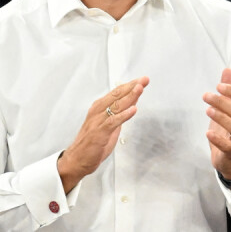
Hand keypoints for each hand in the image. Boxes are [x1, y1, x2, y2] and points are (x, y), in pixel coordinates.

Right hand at [58, 77, 148, 192]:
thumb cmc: (92, 143)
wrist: (75, 161)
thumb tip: (133, 100)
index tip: (143, 80)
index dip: (131, 85)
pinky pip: (112, 122)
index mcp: (100, 108)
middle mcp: (98, 111)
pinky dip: (123, 115)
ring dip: (129, 96)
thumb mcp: (110, 125)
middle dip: (132, 86)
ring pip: (115, 106)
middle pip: (117, 95)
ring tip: (140, 89)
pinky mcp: (98, 133)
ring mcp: (97, 122)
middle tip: (144, 79)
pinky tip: (133, 110)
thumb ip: (120, 112)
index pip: (117, 92)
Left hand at [203, 69, 230, 184]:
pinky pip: (228, 146)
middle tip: (206, 96)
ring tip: (208, 110)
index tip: (218, 85)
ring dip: (221, 117)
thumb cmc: (228, 131)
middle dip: (221, 101)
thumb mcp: (227, 109)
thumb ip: (228, 90)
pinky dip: (218, 139)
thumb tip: (227, 69)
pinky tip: (208, 133)